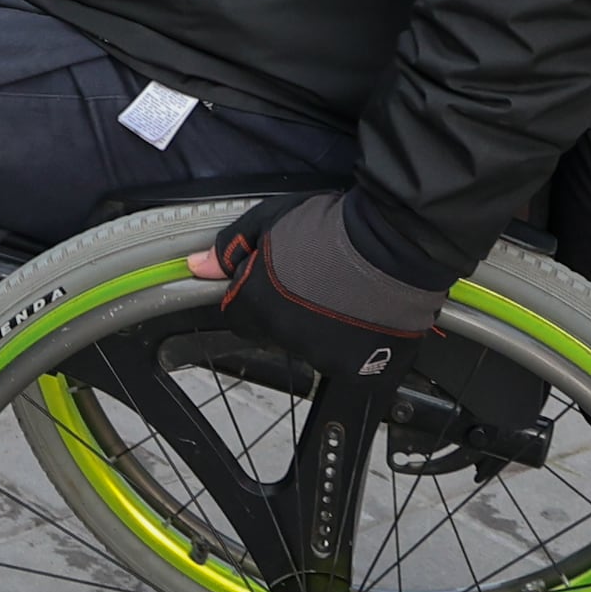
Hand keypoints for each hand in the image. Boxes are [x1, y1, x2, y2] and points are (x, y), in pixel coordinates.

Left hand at [188, 193, 448, 394]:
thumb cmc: (331, 227)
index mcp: (256, 306)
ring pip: (314, 347)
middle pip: (276, 332)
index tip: (276, 278)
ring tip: (347, 294)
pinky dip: (357, 344)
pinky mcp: (361, 370)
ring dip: (324, 327)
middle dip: (290, 311)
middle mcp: (284, 339)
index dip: (255, 294)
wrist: (394, 242)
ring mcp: (323, 358)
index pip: (238, 315)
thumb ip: (230, 249)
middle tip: (317, 280)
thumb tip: (196, 267)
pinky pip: (352, 363)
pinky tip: (367, 315)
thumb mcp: (270, 221)